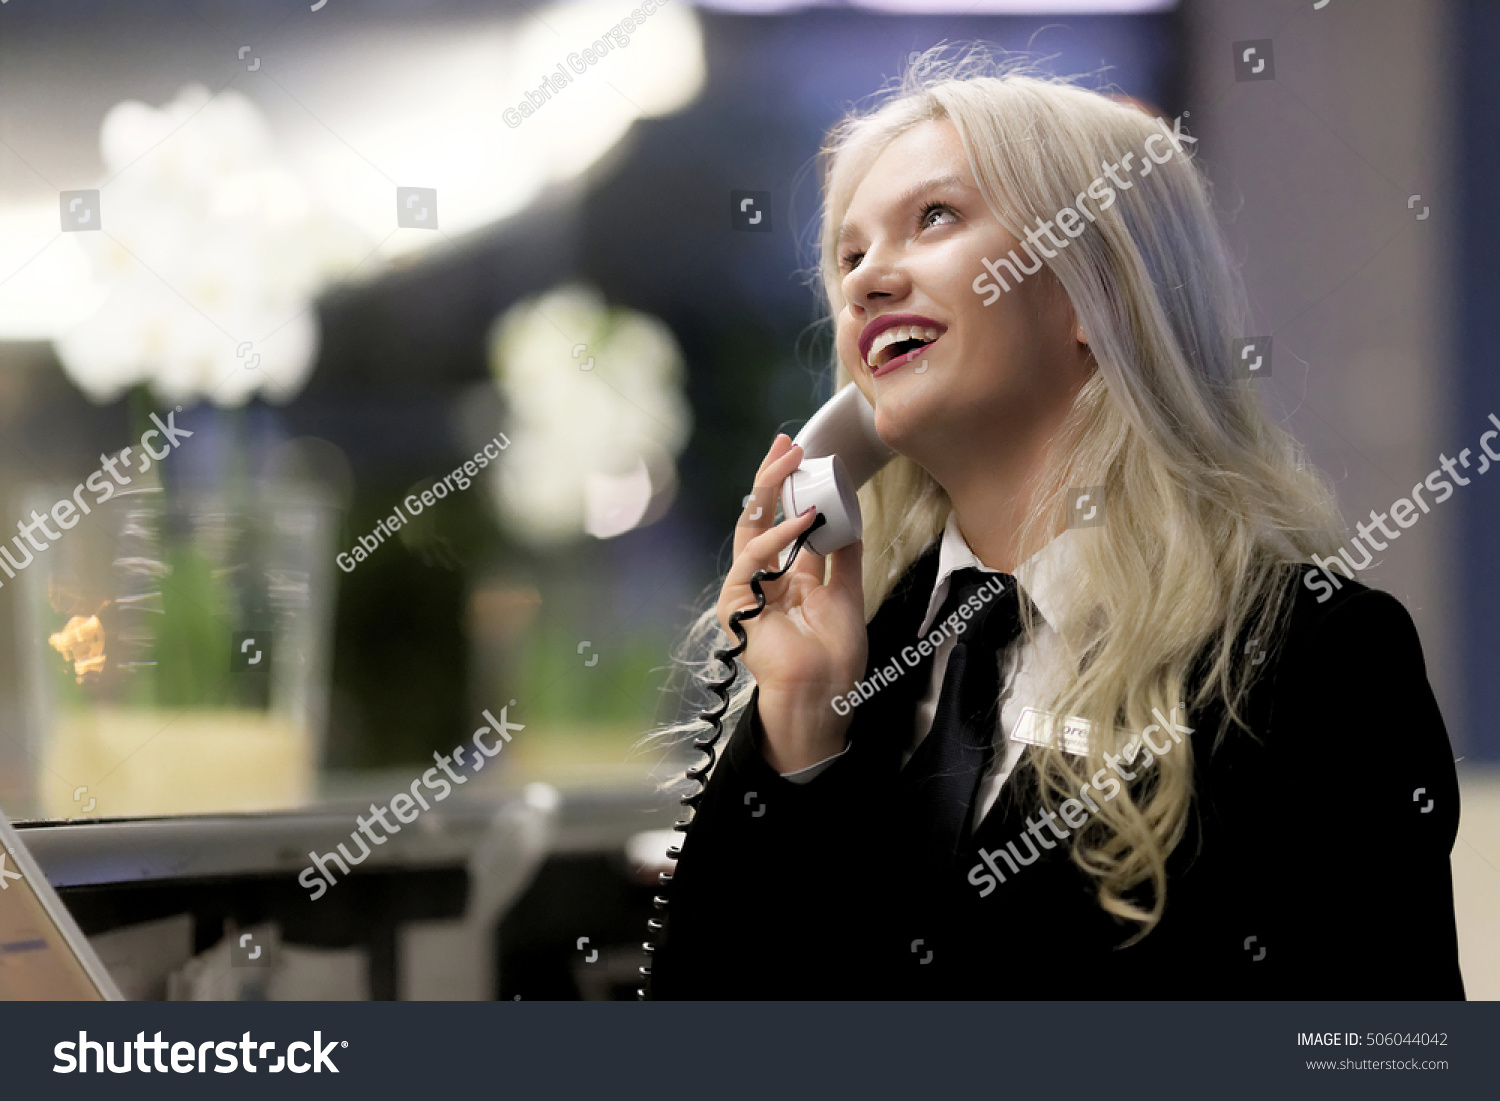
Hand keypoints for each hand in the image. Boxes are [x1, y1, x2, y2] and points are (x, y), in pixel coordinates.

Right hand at [717, 434, 866, 771]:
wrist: (822, 694)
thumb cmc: (834, 656)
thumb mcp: (847, 591)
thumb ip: (844, 553)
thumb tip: (848, 512)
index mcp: (789, 578)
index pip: (784, 522)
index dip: (791, 490)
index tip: (803, 456)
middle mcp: (765, 580)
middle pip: (761, 517)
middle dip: (771, 478)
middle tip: (786, 444)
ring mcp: (748, 590)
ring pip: (750, 528)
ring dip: (772, 492)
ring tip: (795, 464)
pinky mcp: (737, 603)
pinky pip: (752, 559)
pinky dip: (778, 537)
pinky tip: (803, 520)